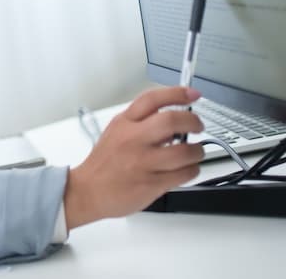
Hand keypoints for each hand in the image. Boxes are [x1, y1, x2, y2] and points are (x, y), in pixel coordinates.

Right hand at [64, 86, 204, 229]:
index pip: (152, 99)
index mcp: (124, 123)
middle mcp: (133, 140)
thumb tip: (173, 118)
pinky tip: (188, 169)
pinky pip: (183, 174)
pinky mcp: (151, 183)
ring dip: (197, 151)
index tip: (193, 94)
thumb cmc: (104, 163)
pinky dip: (192, 170)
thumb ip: (140, 122)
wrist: (87, 191)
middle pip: (172, 120)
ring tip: (195, 153)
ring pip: (184, 151)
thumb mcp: (115, 132)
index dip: (177, 93)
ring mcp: (142, 162)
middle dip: (193, 121)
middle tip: (197, 126)